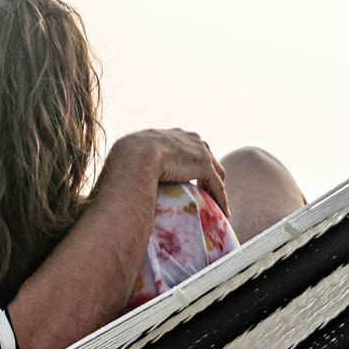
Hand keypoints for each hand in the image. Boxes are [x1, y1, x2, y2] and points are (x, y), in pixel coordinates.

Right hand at [108, 129, 227, 216]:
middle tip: (207, 192)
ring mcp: (199, 150)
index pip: (188, 150)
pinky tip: (223, 212)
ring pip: (216, 173)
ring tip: (218, 205)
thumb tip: (124, 178)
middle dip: (208, 175)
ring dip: (217, 188)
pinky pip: (217, 185)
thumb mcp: (132, 157)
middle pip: (207, 158)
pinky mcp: (204, 165)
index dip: (190, 165)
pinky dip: (221, 199)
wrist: (135, 156)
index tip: (190, 178)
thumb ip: (137, 164)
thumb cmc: (126, 160)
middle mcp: (189, 139)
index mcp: (172, 135)